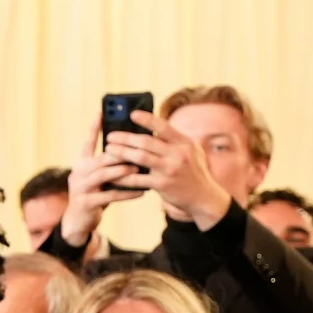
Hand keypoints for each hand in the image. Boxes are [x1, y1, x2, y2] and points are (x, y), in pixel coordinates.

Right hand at [61, 117, 136, 245]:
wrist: (78, 221)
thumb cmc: (94, 194)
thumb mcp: (98, 177)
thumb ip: (108, 164)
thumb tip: (131, 149)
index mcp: (81, 163)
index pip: (87, 141)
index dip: (93, 126)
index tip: (101, 111)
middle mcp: (78, 172)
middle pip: (101, 158)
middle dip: (119, 152)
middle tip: (137, 147)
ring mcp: (81, 188)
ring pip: (104, 175)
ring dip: (122, 171)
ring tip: (138, 168)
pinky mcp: (87, 203)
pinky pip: (110, 195)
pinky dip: (127, 193)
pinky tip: (141, 191)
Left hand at [107, 110, 233, 228]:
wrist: (204, 198)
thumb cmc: (193, 172)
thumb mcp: (191, 152)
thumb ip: (174, 141)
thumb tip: (151, 130)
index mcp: (184, 142)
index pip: (163, 126)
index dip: (147, 119)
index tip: (132, 114)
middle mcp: (178, 154)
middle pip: (146, 142)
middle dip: (125, 138)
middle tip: (110, 136)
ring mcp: (170, 170)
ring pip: (140, 158)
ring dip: (121, 153)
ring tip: (108, 150)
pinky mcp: (163, 185)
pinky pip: (138, 179)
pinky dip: (123, 176)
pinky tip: (113, 174)